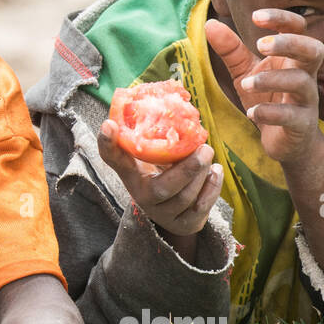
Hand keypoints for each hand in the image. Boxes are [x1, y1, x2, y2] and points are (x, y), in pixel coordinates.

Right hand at [98, 120, 221, 236]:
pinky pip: (200, 208)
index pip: (112, 159)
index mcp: (130, 175)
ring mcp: (163, 215)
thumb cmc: (161, 173)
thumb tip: (166, 98)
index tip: (109, 124)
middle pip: (162, 188)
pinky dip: (211, 188)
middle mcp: (142, 198)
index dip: (108, 143)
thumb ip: (153, 136)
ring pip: (185, 197)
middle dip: (187, 168)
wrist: (173, 211)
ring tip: (208, 156)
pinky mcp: (184, 225)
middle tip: (205, 147)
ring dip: (201, 175)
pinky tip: (215, 172)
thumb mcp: (152, 156)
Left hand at [206, 10, 323, 162]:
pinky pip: (293, 116)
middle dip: (289, 43)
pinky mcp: (301, 125)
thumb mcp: (245, 72)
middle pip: (313, 50)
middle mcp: (305, 75)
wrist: (284, 141)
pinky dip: (271, 112)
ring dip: (272, 79)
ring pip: (301, 82)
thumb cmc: (268, 98)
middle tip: (260, 44)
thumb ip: (231, 50)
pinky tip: (252, 113)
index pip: (299, 29)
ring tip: (245, 84)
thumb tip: (210, 24)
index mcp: (292, 58)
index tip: (256, 17)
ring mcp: (306, 101)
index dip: (283, 18)